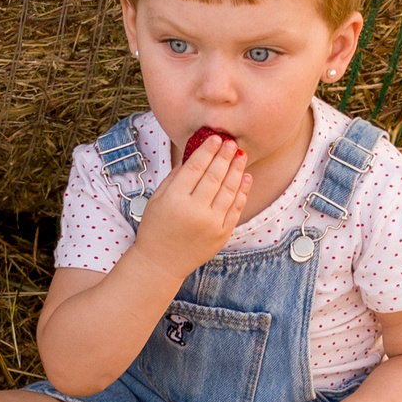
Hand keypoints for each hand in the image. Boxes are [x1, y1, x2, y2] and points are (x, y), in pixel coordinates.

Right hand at [132, 132, 250, 277]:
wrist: (161, 263)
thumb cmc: (155, 228)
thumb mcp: (157, 199)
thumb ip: (176, 177)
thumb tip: (196, 157)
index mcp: (175, 199)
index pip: (196, 168)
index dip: (207, 151)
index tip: (215, 138)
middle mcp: (195, 211)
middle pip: (214, 176)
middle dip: (224, 156)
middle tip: (231, 143)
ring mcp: (211, 224)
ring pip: (229, 190)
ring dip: (237, 170)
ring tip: (240, 155)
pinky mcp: (222, 234)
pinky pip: (236, 208)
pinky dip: (242, 191)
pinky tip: (246, 177)